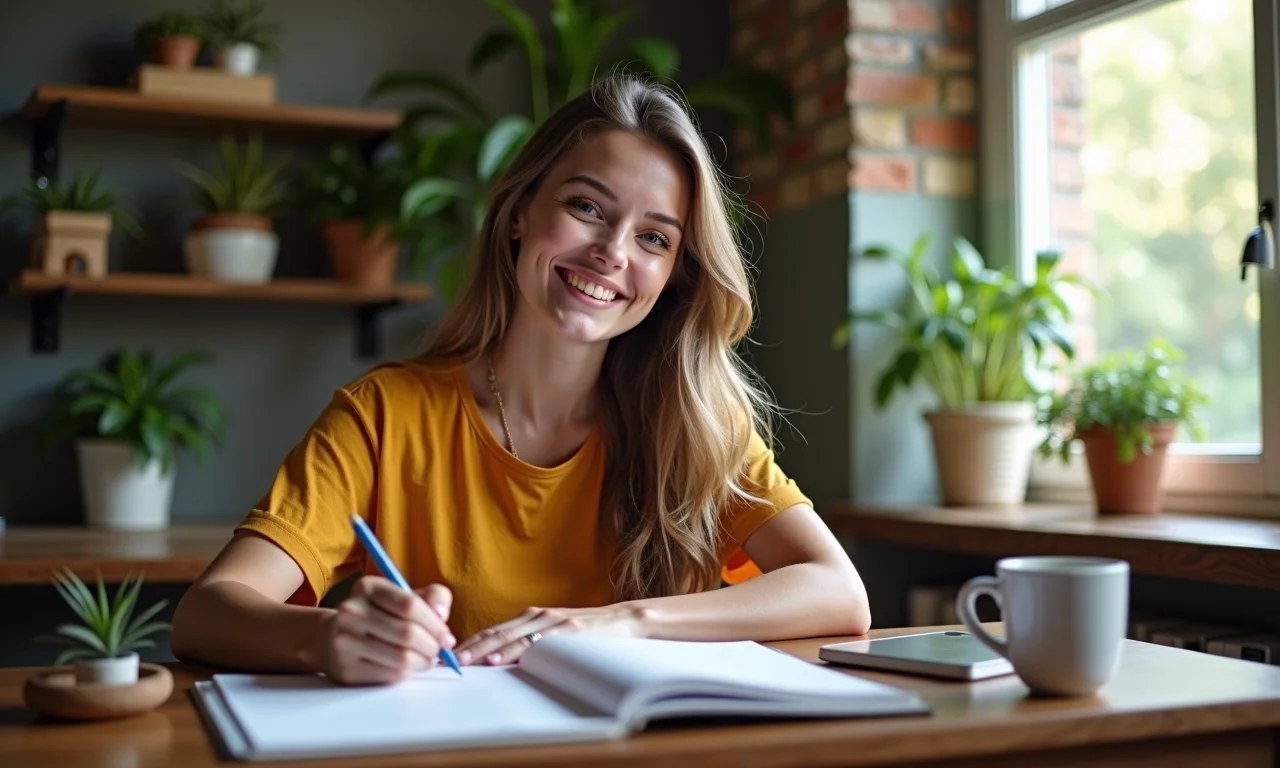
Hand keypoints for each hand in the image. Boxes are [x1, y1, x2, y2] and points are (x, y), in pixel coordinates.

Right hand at [320, 577, 454, 684]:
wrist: (334, 637)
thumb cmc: (381, 615)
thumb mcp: (405, 597)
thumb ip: (433, 597)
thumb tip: (442, 613)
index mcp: (368, 587)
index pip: (410, 605)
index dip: (435, 624)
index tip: (447, 637)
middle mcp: (351, 612)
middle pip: (407, 633)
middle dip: (432, 646)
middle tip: (439, 651)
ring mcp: (344, 642)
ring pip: (401, 658)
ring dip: (423, 663)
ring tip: (427, 660)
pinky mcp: (346, 669)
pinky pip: (390, 675)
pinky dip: (407, 673)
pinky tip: (407, 667)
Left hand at [456, 604, 648, 666]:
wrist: (624, 620)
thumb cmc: (588, 632)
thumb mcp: (556, 633)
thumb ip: (534, 641)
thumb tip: (506, 660)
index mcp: (532, 617)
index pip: (494, 630)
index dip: (471, 642)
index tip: (450, 655)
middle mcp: (538, 616)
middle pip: (496, 632)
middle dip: (470, 647)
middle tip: (448, 660)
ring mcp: (552, 622)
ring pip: (510, 636)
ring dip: (485, 650)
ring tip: (466, 661)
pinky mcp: (567, 631)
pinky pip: (536, 643)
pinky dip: (514, 651)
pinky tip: (500, 659)